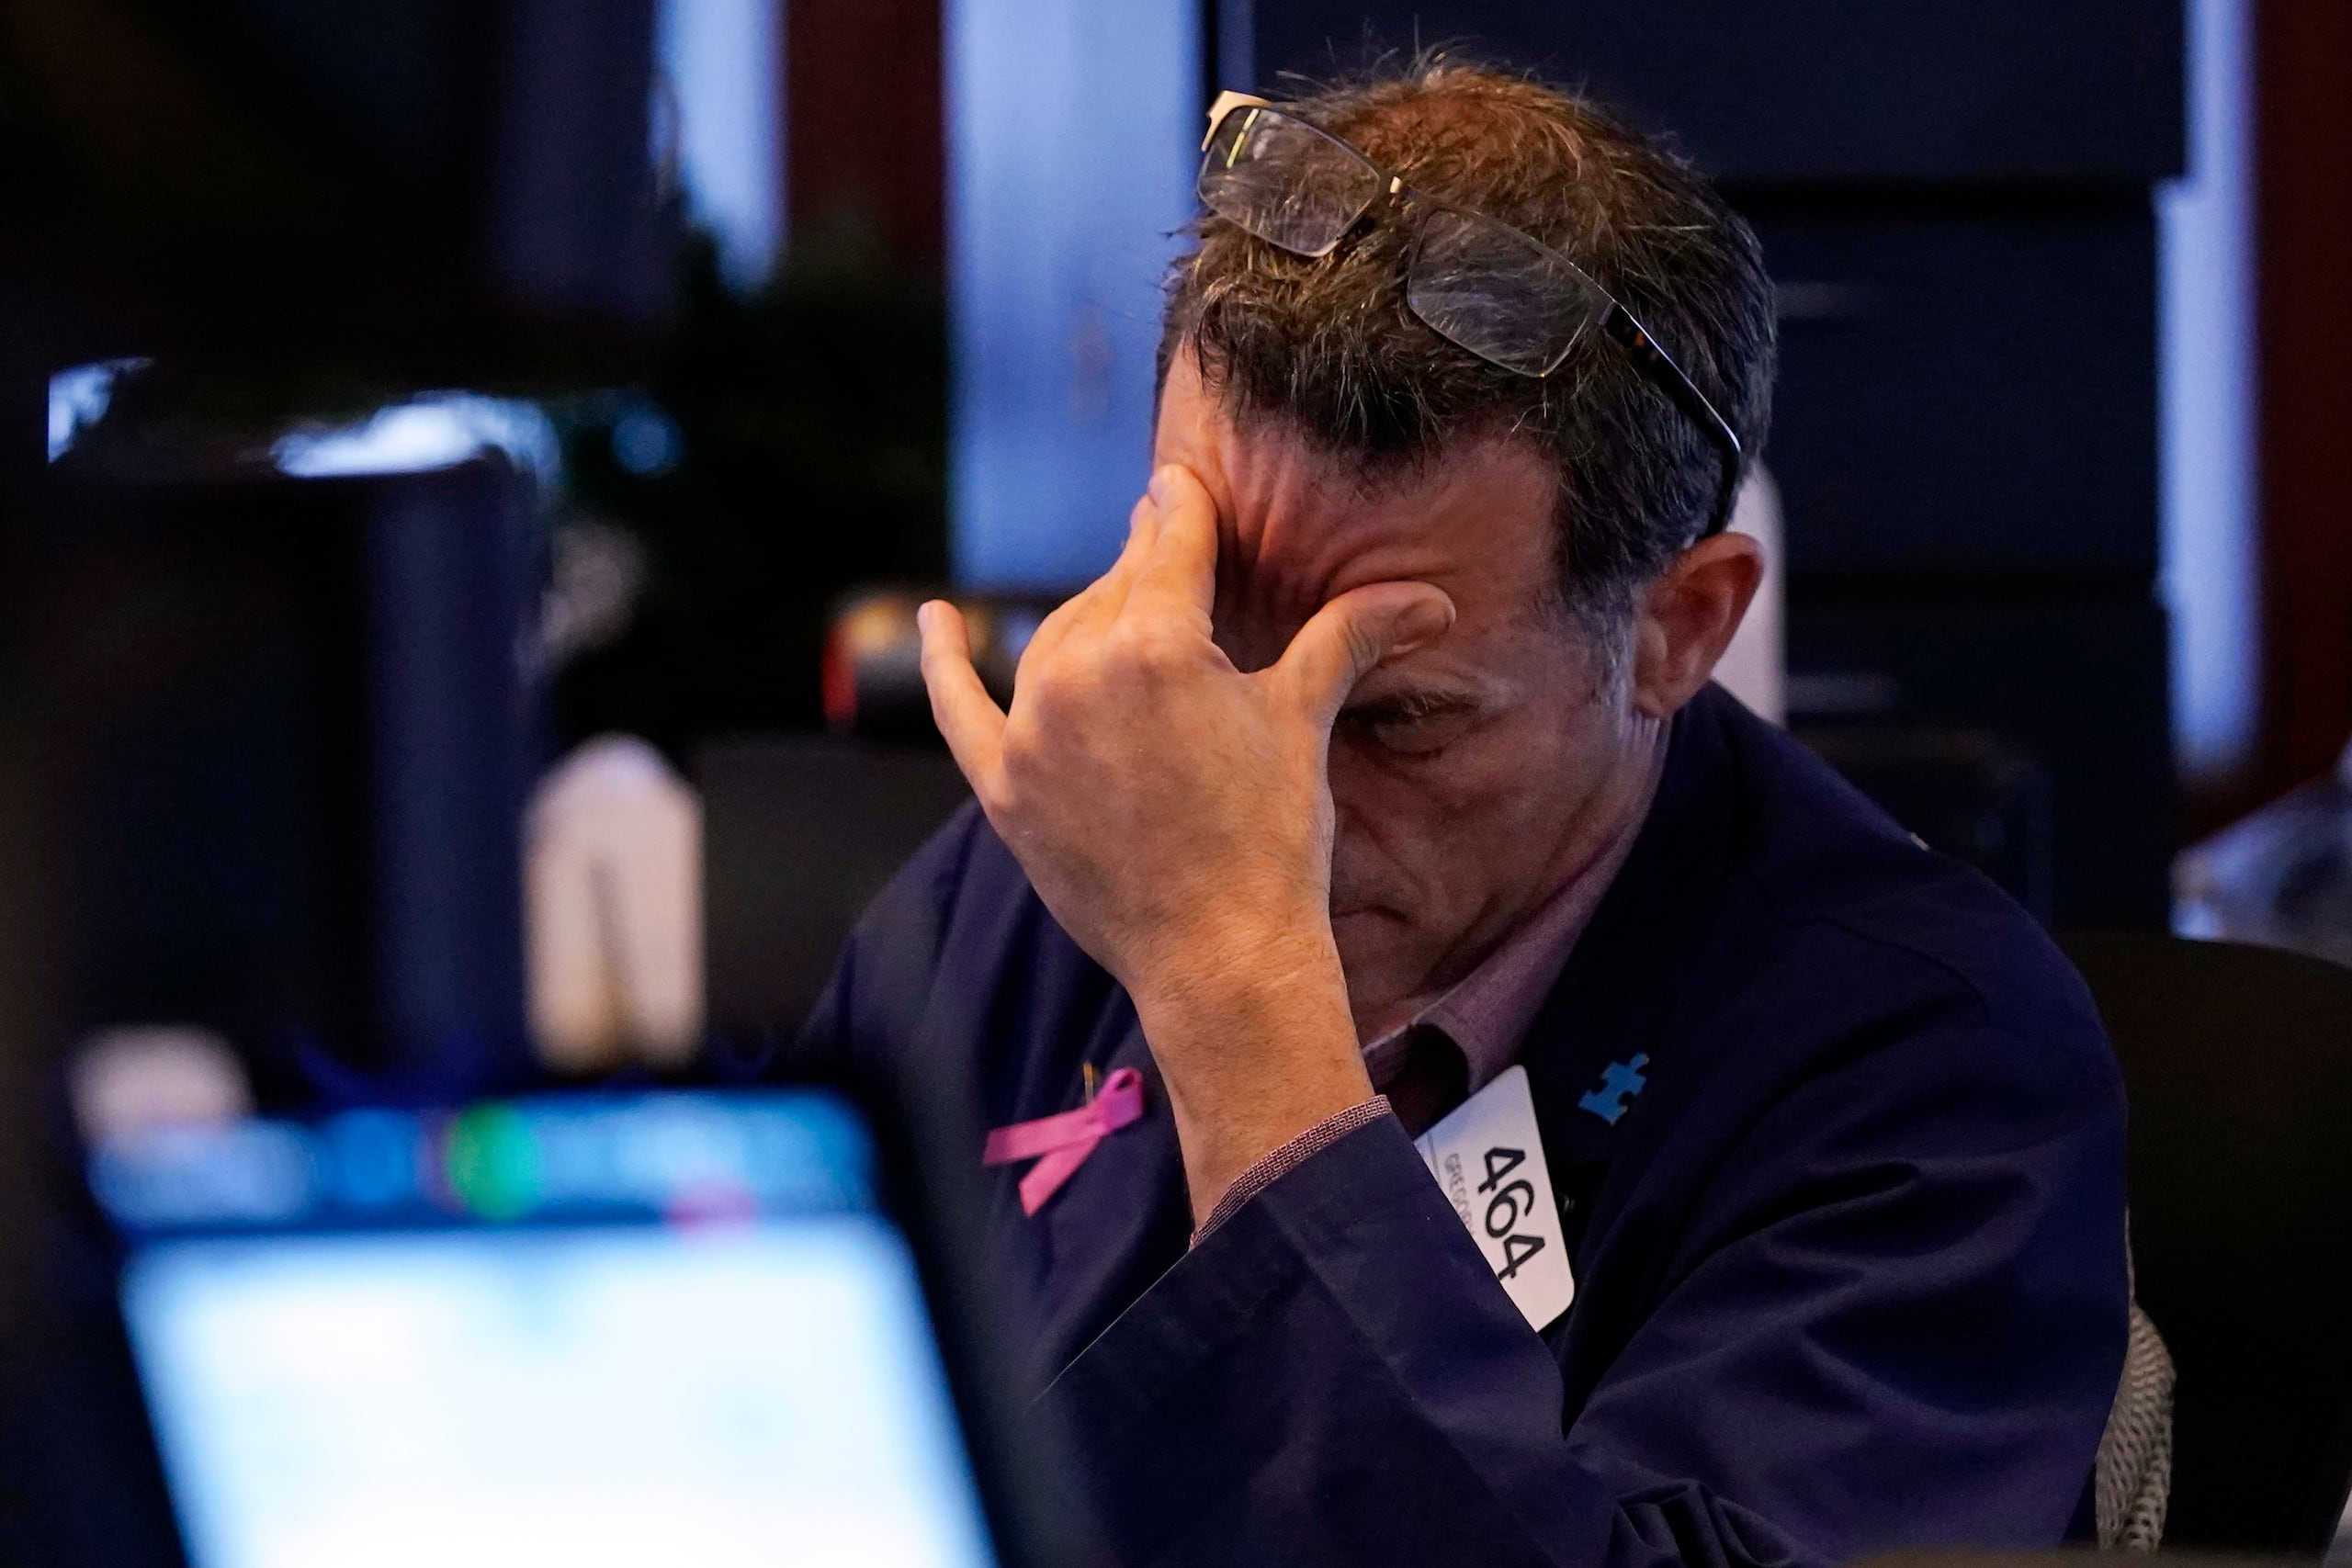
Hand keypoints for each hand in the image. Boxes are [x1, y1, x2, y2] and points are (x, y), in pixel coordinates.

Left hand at [918, 464, 1454, 1218]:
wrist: (1222, 958)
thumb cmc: (1275, 837)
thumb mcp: (1304, 720)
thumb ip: (1348, 638)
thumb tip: (1430, 598)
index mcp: (1156, 644)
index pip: (1170, 544)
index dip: (1184, 509)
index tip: (1182, 483)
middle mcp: (1080, 676)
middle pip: (1113, 589)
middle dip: (1145, 564)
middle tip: (1163, 542)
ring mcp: (1032, 734)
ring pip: (1054, 640)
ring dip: (1089, 615)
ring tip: (1120, 602)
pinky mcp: (1004, 788)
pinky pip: (959, 708)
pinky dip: (942, 661)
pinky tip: (933, 620)